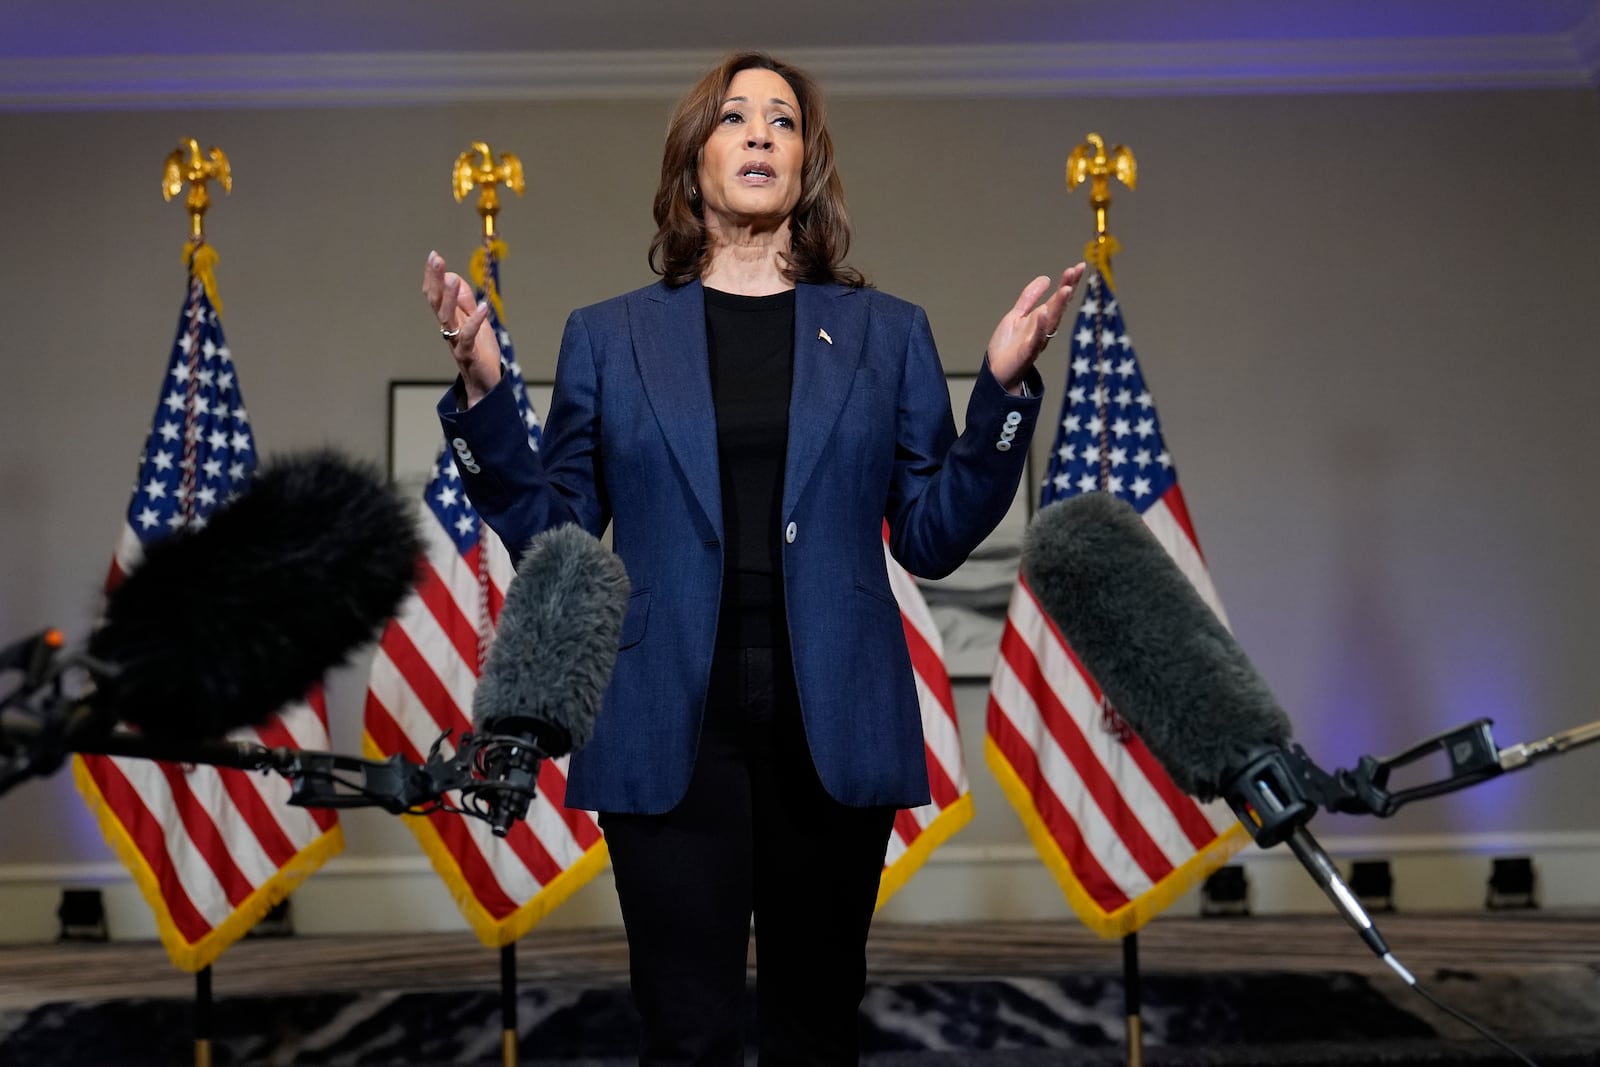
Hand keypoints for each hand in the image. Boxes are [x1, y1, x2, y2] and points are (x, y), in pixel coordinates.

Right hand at [423, 250, 501, 406]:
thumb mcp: (474, 321)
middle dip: (435, 279)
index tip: (433, 255)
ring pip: (447, 317)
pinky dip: (475, 321)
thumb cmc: (479, 352)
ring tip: (452, 279)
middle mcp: (448, 329)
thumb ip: (464, 302)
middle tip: (435, 258)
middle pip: (436, 302)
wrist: (485, 385)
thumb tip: (454, 276)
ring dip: (449, 297)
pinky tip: (482, 306)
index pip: (436, 295)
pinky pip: (468, 336)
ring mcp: (456, 341)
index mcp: (449, 320)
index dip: (433, 276)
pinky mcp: (468, 354)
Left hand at [985, 263, 1085, 393]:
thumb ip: (1030, 298)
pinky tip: (1044, 313)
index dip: (1068, 282)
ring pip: (1051, 321)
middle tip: (1076, 271)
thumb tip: (1046, 278)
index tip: (1078, 267)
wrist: (997, 373)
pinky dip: (1040, 326)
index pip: (1058, 298)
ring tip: (1066, 288)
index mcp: (1042, 319)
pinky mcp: (1026, 352)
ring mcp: (1037, 340)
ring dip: (1059, 305)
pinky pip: (1035, 338)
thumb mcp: (1017, 315)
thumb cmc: (1008, 347)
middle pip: (1059, 306)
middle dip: (1068, 288)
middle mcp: (1044, 329)